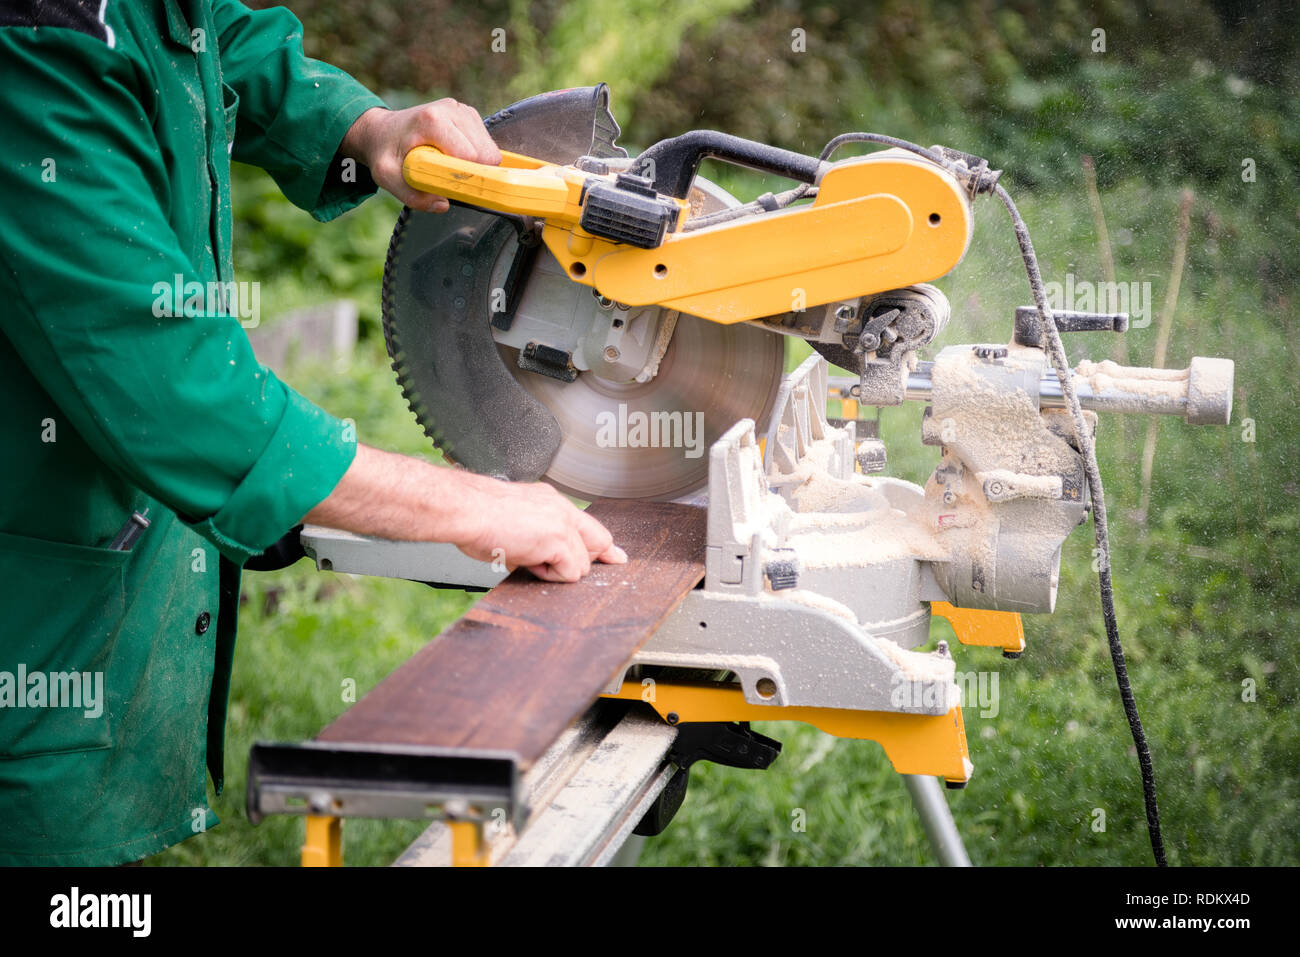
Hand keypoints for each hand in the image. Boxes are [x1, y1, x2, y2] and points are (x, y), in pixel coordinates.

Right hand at [304, 444, 626, 582]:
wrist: (463, 509)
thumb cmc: (475, 515)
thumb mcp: (512, 519)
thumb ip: (533, 533)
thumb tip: (536, 556)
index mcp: (549, 500)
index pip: (587, 523)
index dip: (601, 544)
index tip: (614, 556)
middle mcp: (560, 507)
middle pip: (597, 540)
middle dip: (583, 560)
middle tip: (550, 565)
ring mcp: (561, 523)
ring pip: (582, 563)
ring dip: (556, 570)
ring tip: (525, 557)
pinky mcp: (558, 540)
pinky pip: (571, 572)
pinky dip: (551, 575)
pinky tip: (528, 562)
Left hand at [342, 101, 501, 212]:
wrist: (382, 131)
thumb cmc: (385, 151)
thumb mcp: (387, 176)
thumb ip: (412, 195)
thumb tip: (443, 204)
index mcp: (432, 120)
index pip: (470, 155)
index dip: (465, 176)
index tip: (451, 185)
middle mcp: (451, 109)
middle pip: (485, 152)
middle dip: (473, 172)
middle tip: (448, 177)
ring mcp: (462, 110)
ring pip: (490, 149)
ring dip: (475, 165)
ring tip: (449, 165)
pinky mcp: (469, 115)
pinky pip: (487, 144)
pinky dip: (476, 157)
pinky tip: (454, 156)